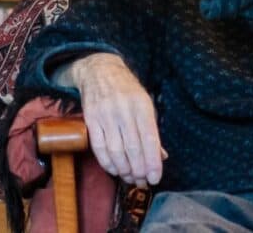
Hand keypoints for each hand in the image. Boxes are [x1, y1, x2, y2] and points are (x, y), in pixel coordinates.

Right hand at [69, 53, 164, 186]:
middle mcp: (123, 109)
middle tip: (142, 181)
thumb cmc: (127, 90)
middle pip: (132, 148)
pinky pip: (99, 147)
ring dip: (124, 170)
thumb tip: (161, 157)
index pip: (149, 138)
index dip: (153, 161)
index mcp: (141, 104)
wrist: (100, 70)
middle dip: (139, 170)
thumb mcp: (145, 103)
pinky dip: (107, 163)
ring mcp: (105, 113)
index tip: (155, 178)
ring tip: (130, 177)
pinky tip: (114, 170)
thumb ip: (152, 130)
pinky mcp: (91, 118)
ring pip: (115, 150)